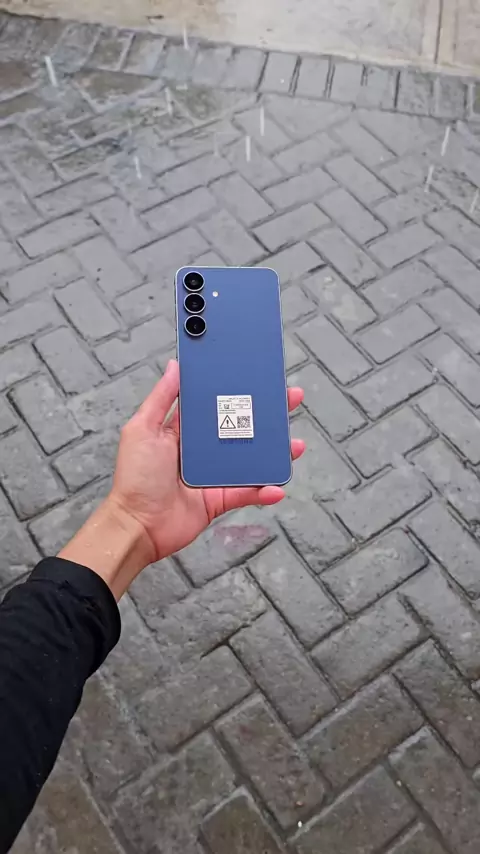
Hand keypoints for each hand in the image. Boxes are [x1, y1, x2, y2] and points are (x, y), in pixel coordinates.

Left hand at [108, 359, 304, 563]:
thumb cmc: (134, 478)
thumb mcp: (142, 429)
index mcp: (183, 430)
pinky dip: (264, 491)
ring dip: (274, 451)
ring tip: (294, 444)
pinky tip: (277, 485)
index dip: (236, 389)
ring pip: (250, 459)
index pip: (215, 403)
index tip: (257, 376)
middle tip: (289, 399)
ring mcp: (213, 475)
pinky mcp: (219, 499)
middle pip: (240, 427)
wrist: (137, 525)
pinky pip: (247, 492)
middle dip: (266, 414)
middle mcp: (201, 450)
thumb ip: (161, 398)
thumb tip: (175, 366)